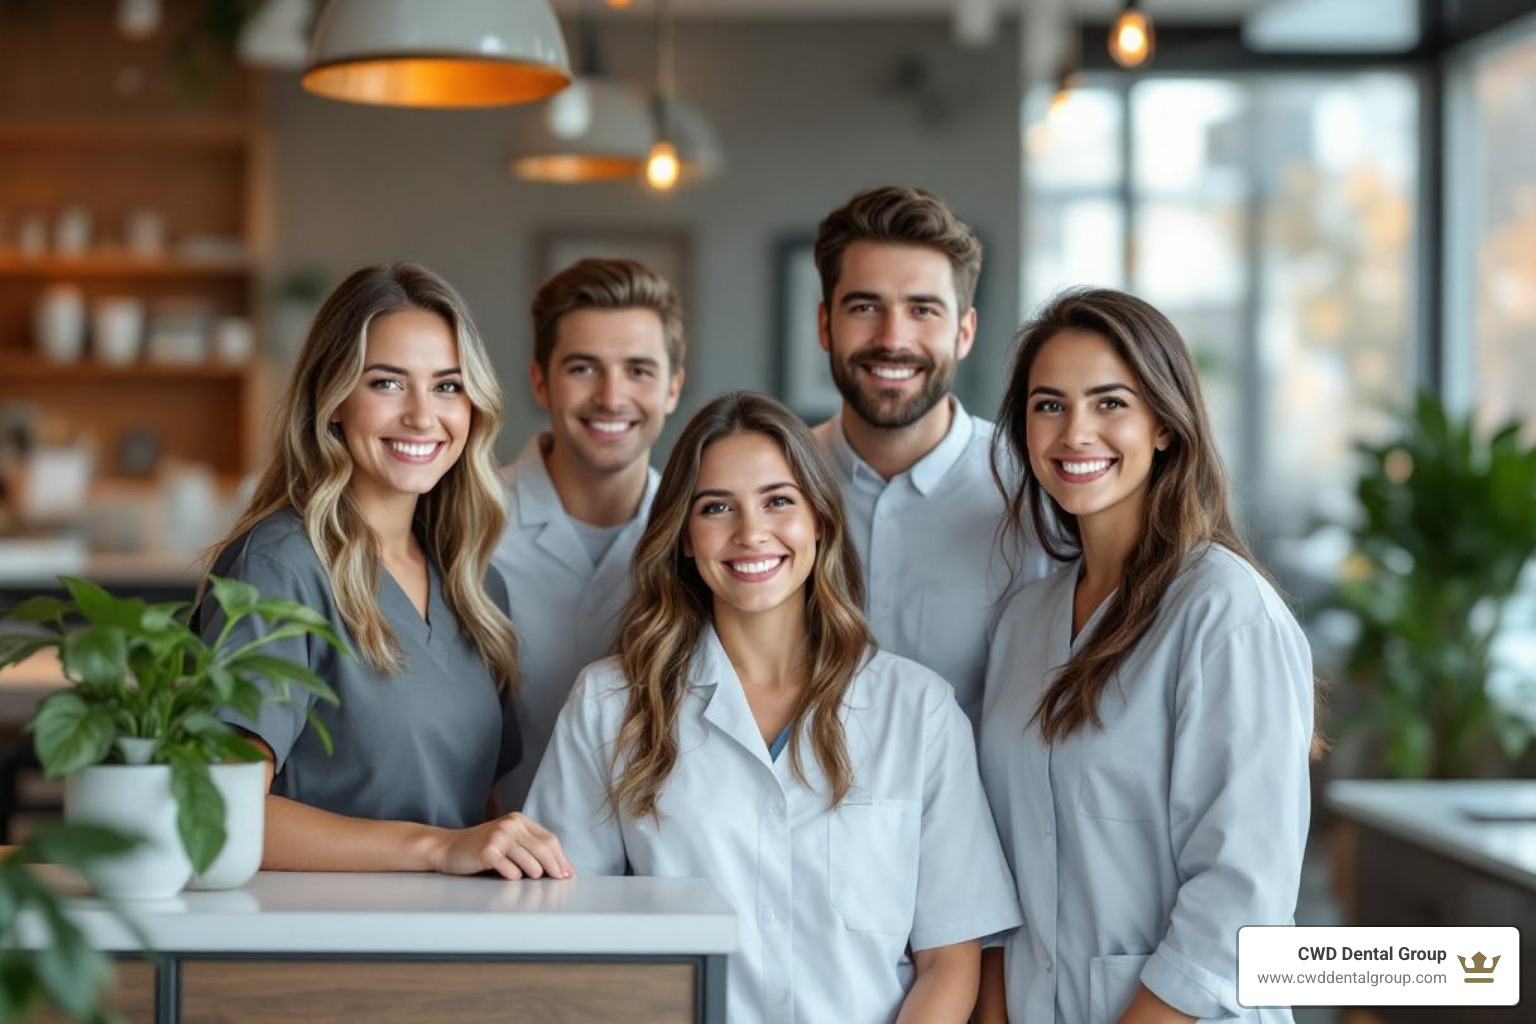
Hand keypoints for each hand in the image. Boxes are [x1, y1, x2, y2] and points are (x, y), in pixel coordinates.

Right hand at [430, 812, 574, 879]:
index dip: (561, 858)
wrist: (447, 848)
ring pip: (530, 860)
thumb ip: (529, 847)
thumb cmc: (481, 848)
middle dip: (555, 867)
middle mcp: (511, 824)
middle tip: (560, 881)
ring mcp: (499, 836)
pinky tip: (513, 879)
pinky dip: (516, 877)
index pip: (549, 839)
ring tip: (535, 881)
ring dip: (537, 874)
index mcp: (519, 820)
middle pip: (543, 849)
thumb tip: (559, 868)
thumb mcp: (507, 840)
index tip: (568, 873)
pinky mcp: (487, 851)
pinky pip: (510, 869)